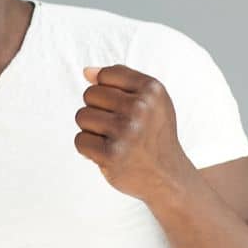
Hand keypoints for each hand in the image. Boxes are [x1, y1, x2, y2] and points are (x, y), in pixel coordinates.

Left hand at [75, 65, 193, 202]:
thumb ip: (119, 80)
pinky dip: (89, 149)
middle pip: (89, 94)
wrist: (168, 176)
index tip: (125, 108)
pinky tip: (108, 154)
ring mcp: (126, 131)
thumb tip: (87, 71)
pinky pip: (79, 140)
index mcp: (152, 89)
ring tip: (114, 140)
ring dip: (92, 130)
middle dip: (98, 110)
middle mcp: (141, 108)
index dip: (107, 92)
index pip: (104, 75)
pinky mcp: (111, 154)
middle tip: (120, 128)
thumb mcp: (150, 101)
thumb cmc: (153, 134)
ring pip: (81, 116)